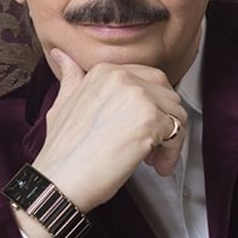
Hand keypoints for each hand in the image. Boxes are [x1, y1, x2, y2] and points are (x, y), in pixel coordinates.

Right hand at [31, 48, 186, 211]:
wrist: (60, 180)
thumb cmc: (62, 152)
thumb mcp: (62, 105)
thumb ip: (71, 78)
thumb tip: (62, 56)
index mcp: (105, 71)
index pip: (149, 81)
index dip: (151, 107)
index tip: (142, 127)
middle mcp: (122, 77)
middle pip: (167, 95)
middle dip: (165, 121)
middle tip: (152, 145)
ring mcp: (138, 97)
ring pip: (177, 113)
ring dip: (170, 139)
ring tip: (152, 158)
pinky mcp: (149, 120)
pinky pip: (178, 133)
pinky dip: (172, 153)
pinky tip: (156, 166)